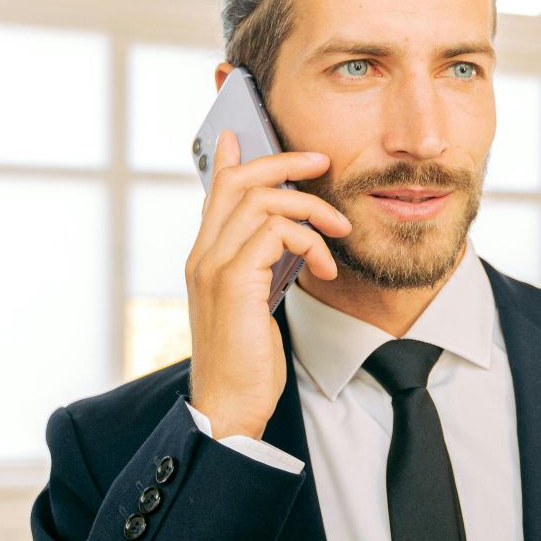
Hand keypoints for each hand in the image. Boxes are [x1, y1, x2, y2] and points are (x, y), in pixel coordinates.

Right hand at [185, 130, 350, 439]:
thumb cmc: (246, 361)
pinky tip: (324, 269)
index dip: (234, 158)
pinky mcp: (233, 282)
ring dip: (311, 210)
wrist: (228, 406)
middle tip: (322, 163)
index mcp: (205, 257)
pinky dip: (308, 242)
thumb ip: (260, 266)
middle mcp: (202, 254)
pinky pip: (275, 232)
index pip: (216, 190)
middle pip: (237, 180)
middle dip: (285, 162)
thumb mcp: (253, 302)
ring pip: (262, 201)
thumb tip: (281, 240)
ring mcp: (213, 266)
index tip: (245, 134)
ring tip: (338, 233)